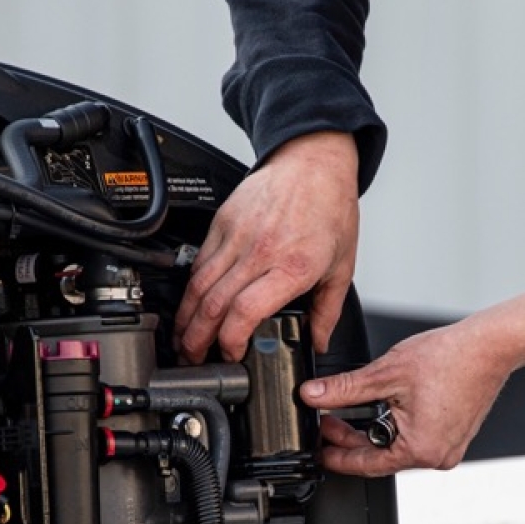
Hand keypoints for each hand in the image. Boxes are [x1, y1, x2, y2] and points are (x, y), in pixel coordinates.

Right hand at [174, 131, 360, 362]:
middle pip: (214, 304)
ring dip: (186, 318)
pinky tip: (190, 306)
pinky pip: (200, 262)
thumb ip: (328, 311)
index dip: (231, 340)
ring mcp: (237, 235)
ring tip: (183, 340)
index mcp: (292, 266)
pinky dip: (191, 289)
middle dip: (197, 340)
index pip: (246, 311)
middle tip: (193, 360)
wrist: (314, 162)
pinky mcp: (222, 222)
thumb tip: (319, 342)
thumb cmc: (330, 208)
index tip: (231, 355)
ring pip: (198, 285)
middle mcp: (260, 251)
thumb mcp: (342, 267)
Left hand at [301, 321, 511, 476]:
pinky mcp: (455, 436)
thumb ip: (344, 389)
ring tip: (350, 412)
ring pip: (398, 447)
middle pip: (381, 457)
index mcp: (420, 450)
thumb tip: (313, 395)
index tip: (319, 451)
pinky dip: (396, 426)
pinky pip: (416, 438)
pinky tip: (382, 407)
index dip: (337, 457)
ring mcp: (449, 448)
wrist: (490, 345)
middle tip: (328, 423)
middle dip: (352, 439)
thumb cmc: (451, 358)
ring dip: (373, 431)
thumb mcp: (386, 374)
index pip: (366, 464)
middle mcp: (438, 456)